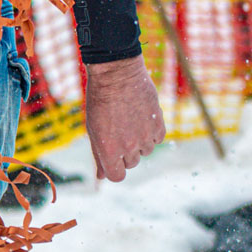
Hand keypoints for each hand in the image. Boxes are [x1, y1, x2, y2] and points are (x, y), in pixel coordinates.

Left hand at [82, 54, 165, 181]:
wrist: (117, 74)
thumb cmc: (100, 101)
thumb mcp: (93, 128)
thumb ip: (99, 154)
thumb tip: (101, 177)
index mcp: (109, 150)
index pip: (117, 176)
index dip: (114, 169)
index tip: (113, 159)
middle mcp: (129, 147)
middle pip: (131, 163)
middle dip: (125, 152)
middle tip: (118, 130)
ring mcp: (145, 137)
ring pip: (146, 151)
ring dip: (139, 141)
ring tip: (129, 120)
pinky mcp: (158, 125)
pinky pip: (157, 138)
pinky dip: (151, 131)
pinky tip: (141, 116)